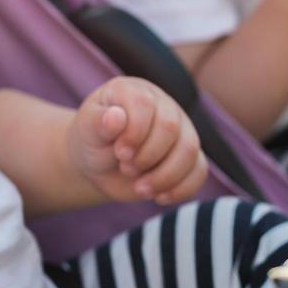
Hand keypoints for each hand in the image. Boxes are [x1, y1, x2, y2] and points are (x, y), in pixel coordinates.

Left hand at [68, 77, 205, 204]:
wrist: (99, 164)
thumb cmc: (92, 140)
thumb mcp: (87, 130)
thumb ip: (99, 122)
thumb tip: (117, 117)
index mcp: (133, 91)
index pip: (145, 104)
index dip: (135, 132)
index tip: (120, 153)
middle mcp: (162, 104)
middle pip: (171, 127)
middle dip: (148, 156)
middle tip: (126, 168)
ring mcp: (180, 128)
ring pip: (189, 150)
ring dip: (164, 176)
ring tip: (140, 188)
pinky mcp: (188, 155)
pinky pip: (199, 170)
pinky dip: (181, 188)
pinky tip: (158, 196)